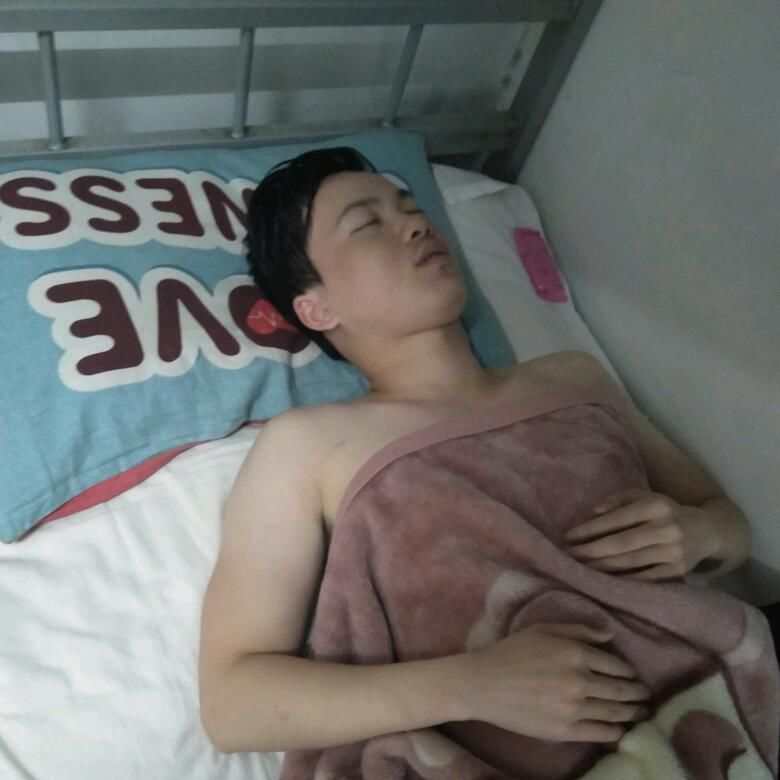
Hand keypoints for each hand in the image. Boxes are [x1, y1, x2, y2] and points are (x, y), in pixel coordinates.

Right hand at [459, 623, 650, 742]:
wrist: (483, 684)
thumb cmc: (511, 651)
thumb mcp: (542, 629)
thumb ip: (578, 630)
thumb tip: (609, 634)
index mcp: (574, 652)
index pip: (615, 664)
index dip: (628, 671)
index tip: (633, 676)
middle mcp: (579, 679)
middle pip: (620, 689)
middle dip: (637, 693)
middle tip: (645, 696)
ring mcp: (573, 707)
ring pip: (614, 712)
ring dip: (632, 713)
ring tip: (640, 713)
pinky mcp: (565, 730)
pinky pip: (600, 733)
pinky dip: (615, 732)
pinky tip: (620, 731)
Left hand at [565, 488, 718, 581]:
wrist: (707, 532)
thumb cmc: (665, 512)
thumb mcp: (645, 497)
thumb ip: (619, 499)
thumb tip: (594, 511)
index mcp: (656, 506)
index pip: (617, 519)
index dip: (591, 529)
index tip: (569, 536)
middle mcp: (666, 528)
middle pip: (621, 543)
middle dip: (591, 550)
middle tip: (570, 556)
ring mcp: (673, 552)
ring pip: (630, 562)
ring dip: (602, 567)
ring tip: (581, 568)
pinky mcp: (678, 571)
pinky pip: (644, 578)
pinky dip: (623, 580)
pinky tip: (604, 580)